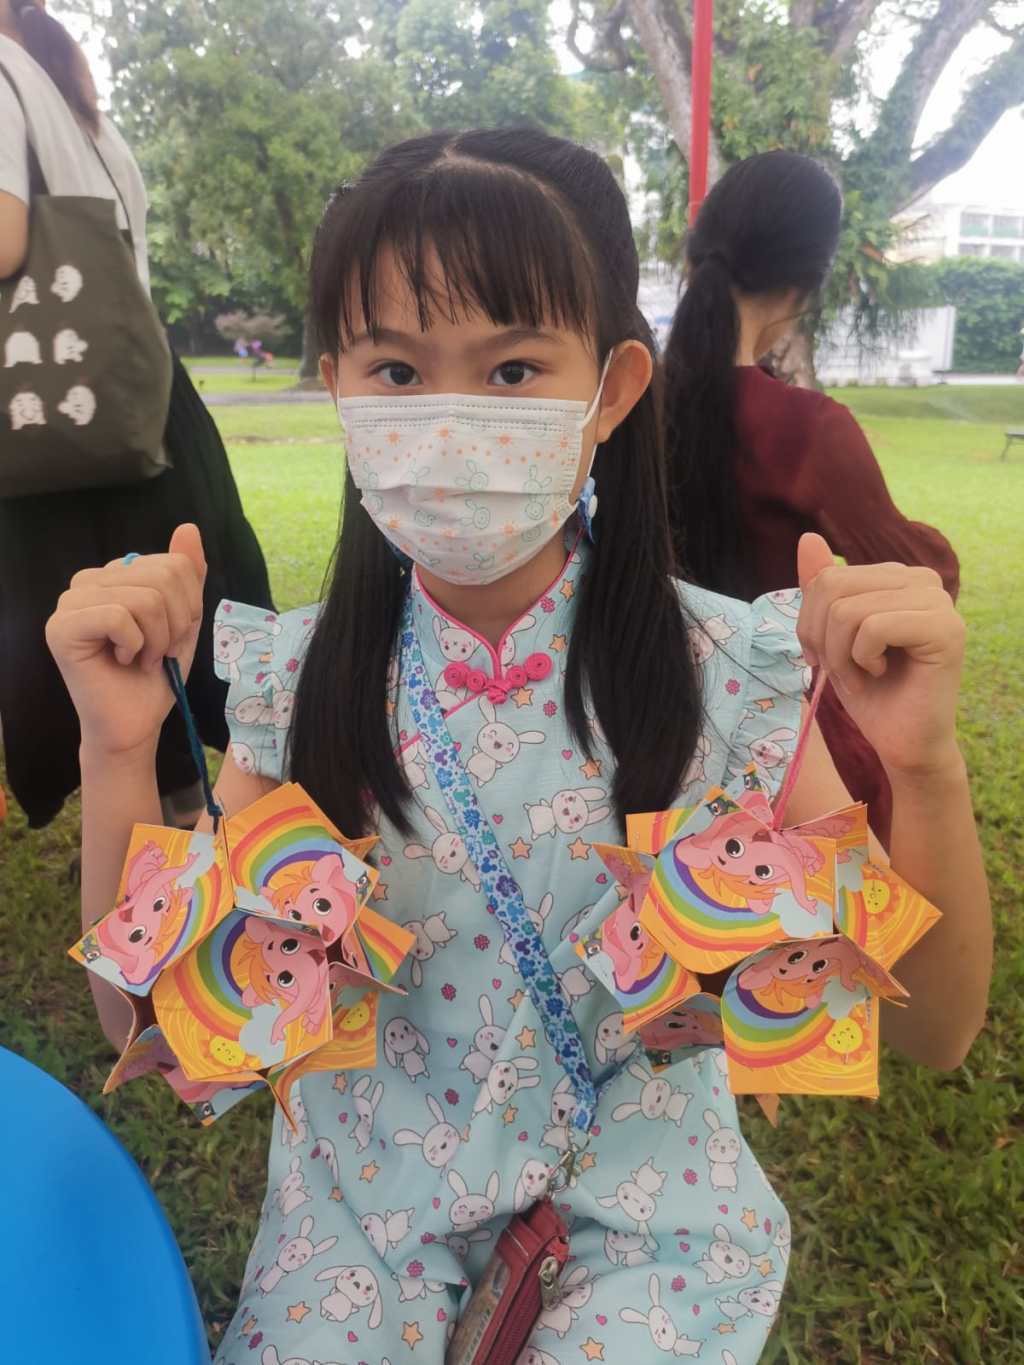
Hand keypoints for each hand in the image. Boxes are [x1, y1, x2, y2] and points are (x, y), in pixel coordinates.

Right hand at [46, 524, 206, 757]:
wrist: (134, 723)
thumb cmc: (156, 674)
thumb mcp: (183, 620)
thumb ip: (187, 575)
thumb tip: (189, 528)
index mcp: (115, 574)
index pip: (174, 564)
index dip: (188, 605)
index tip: (173, 634)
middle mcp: (87, 581)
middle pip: (163, 576)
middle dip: (176, 622)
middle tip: (158, 650)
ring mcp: (70, 603)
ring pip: (145, 597)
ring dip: (158, 638)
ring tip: (142, 657)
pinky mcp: (60, 628)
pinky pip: (119, 616)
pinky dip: (135, 644)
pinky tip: (122, 660)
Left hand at [796, 533, 965, 780]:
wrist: (903, 742)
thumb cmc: (870, 691)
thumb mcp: (832, 635)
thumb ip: (822, 587)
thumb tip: (807, 538)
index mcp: (897, 576)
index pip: (828, 577)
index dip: (810, 623)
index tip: (824, 657)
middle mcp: (923, 579)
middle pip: (833, 588)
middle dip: (822, 638)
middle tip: (842, 670)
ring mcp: (938, 601)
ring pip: (848, 610)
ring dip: (841, 655)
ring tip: (861, 675)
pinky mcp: (945, 628)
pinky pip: (873, 628)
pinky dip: (862, 660)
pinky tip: (881, 673)